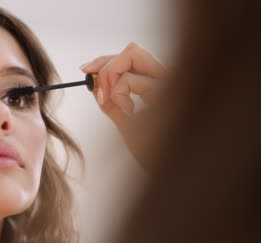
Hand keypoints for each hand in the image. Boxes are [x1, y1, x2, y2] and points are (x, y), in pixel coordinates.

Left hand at [81, 43, 168, 163]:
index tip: (86, 70)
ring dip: (112, 78)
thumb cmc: (156, 153)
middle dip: (107, 65)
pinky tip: (130, 114)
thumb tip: (95, 84)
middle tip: (95, 86)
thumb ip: (113, 102)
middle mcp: (170, 77)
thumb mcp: (128, 123)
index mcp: (163, 85)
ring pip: (131, 54)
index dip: (106, 60)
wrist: (174, 174)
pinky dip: (118, 94)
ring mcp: (171, 81)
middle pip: (133, 49)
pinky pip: (129, 79)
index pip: (133, 56)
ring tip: (120, 108)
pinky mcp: (168, 90)